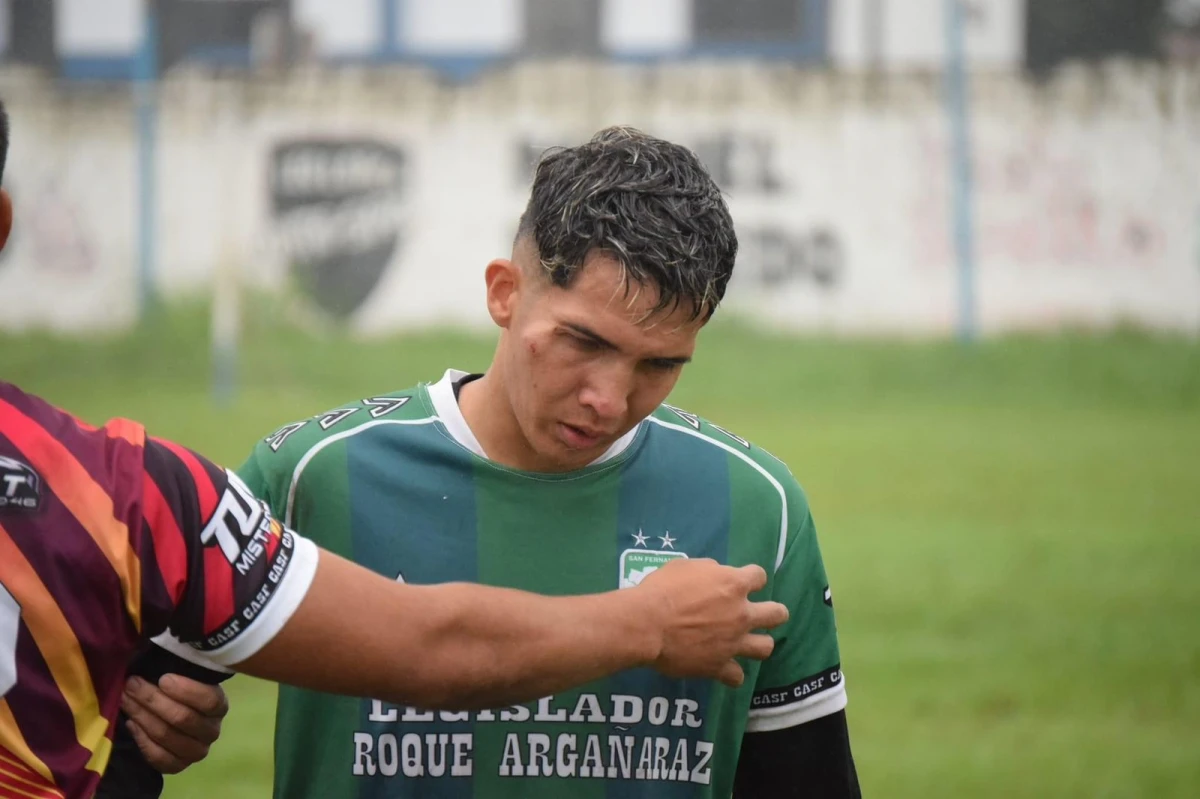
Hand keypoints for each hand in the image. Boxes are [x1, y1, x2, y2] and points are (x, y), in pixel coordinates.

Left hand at [121, 674, 228, 773]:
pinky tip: (131, 724)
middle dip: (152, 699)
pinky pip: (158, 757)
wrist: (172, 717)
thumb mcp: (183, 676)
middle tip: (131, 684)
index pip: (208, 701)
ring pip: (166, 735)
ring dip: (142, 716)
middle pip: (182, 718)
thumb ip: (178, 666)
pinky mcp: (179, 766)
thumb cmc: (177, 691)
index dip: (185, 690)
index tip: (163, 678)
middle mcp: (212, 731)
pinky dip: (142, 739)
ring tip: (126, 700)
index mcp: (219, 706)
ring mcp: (196, 751)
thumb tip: (160, 647)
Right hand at [635, 559, 786, 687]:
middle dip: (773, 613)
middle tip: (761, 614)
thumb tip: (715, 577)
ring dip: (759, 643)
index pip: (759, 576)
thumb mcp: (686, 567)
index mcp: (734, 584)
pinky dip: (731, 673)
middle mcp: (741, 614)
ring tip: (749, 642)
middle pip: (777, 614)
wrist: (647, 624)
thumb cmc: (663, 589)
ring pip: (765, 647)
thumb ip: (708, 571)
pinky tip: (724, 669)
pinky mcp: (719, 666)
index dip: (752, 578)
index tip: (742, 582)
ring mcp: (733, 642)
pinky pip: (736, 677)